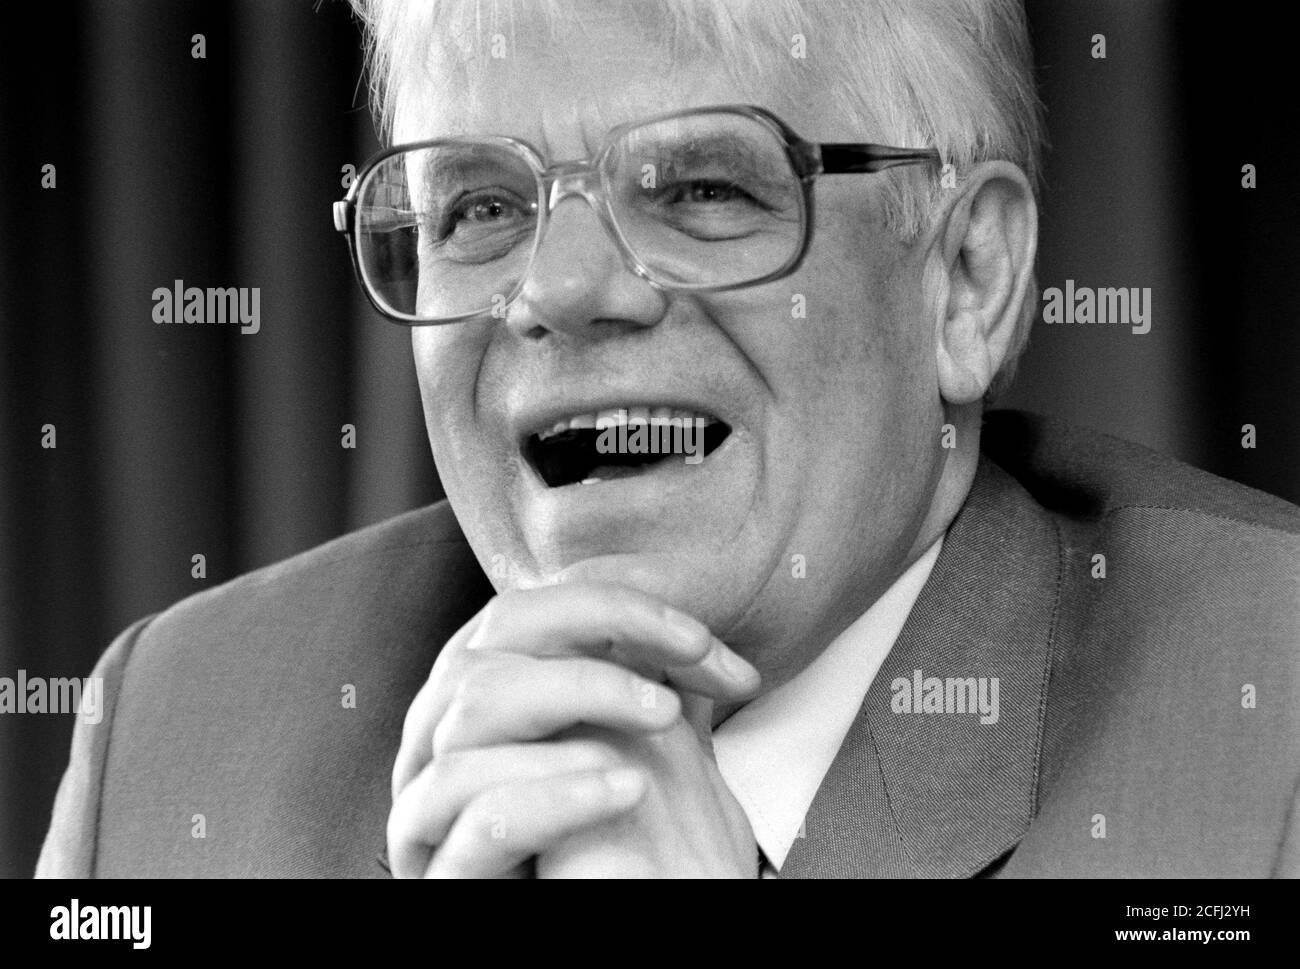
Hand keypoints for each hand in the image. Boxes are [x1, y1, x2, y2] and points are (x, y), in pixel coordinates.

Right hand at [387, 582, 759, 877]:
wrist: (612, 920)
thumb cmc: (613, 853)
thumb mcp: (630, 754)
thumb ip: (639, 691)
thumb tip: (684, 632)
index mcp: (485, 699)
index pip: (531, 611)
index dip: (617, 606)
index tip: (701, 641)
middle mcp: (443, 739)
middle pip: (494, 637)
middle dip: (602, 630)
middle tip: (691, 658)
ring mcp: (433, 803)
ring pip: (474, 709)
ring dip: (581, 694)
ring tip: (662, 720)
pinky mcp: (444, 874)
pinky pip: (482, 815)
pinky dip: (559, 791)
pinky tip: (628, 788)